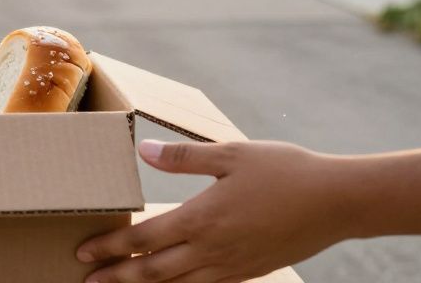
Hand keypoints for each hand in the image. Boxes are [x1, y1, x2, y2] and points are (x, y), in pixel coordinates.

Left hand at [78, 140, 352, 282]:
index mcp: (203, 219)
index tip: (82, 252)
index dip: (110, 248)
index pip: (143, 240)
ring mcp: (232, 267)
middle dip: (117, 277)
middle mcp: (213, 250)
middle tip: (86, 280)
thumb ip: (183, 158)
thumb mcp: (231, 154)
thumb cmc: (285, 171)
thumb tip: (141, 151)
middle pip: (153, 272)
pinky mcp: (249, 272)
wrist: (338, 202)